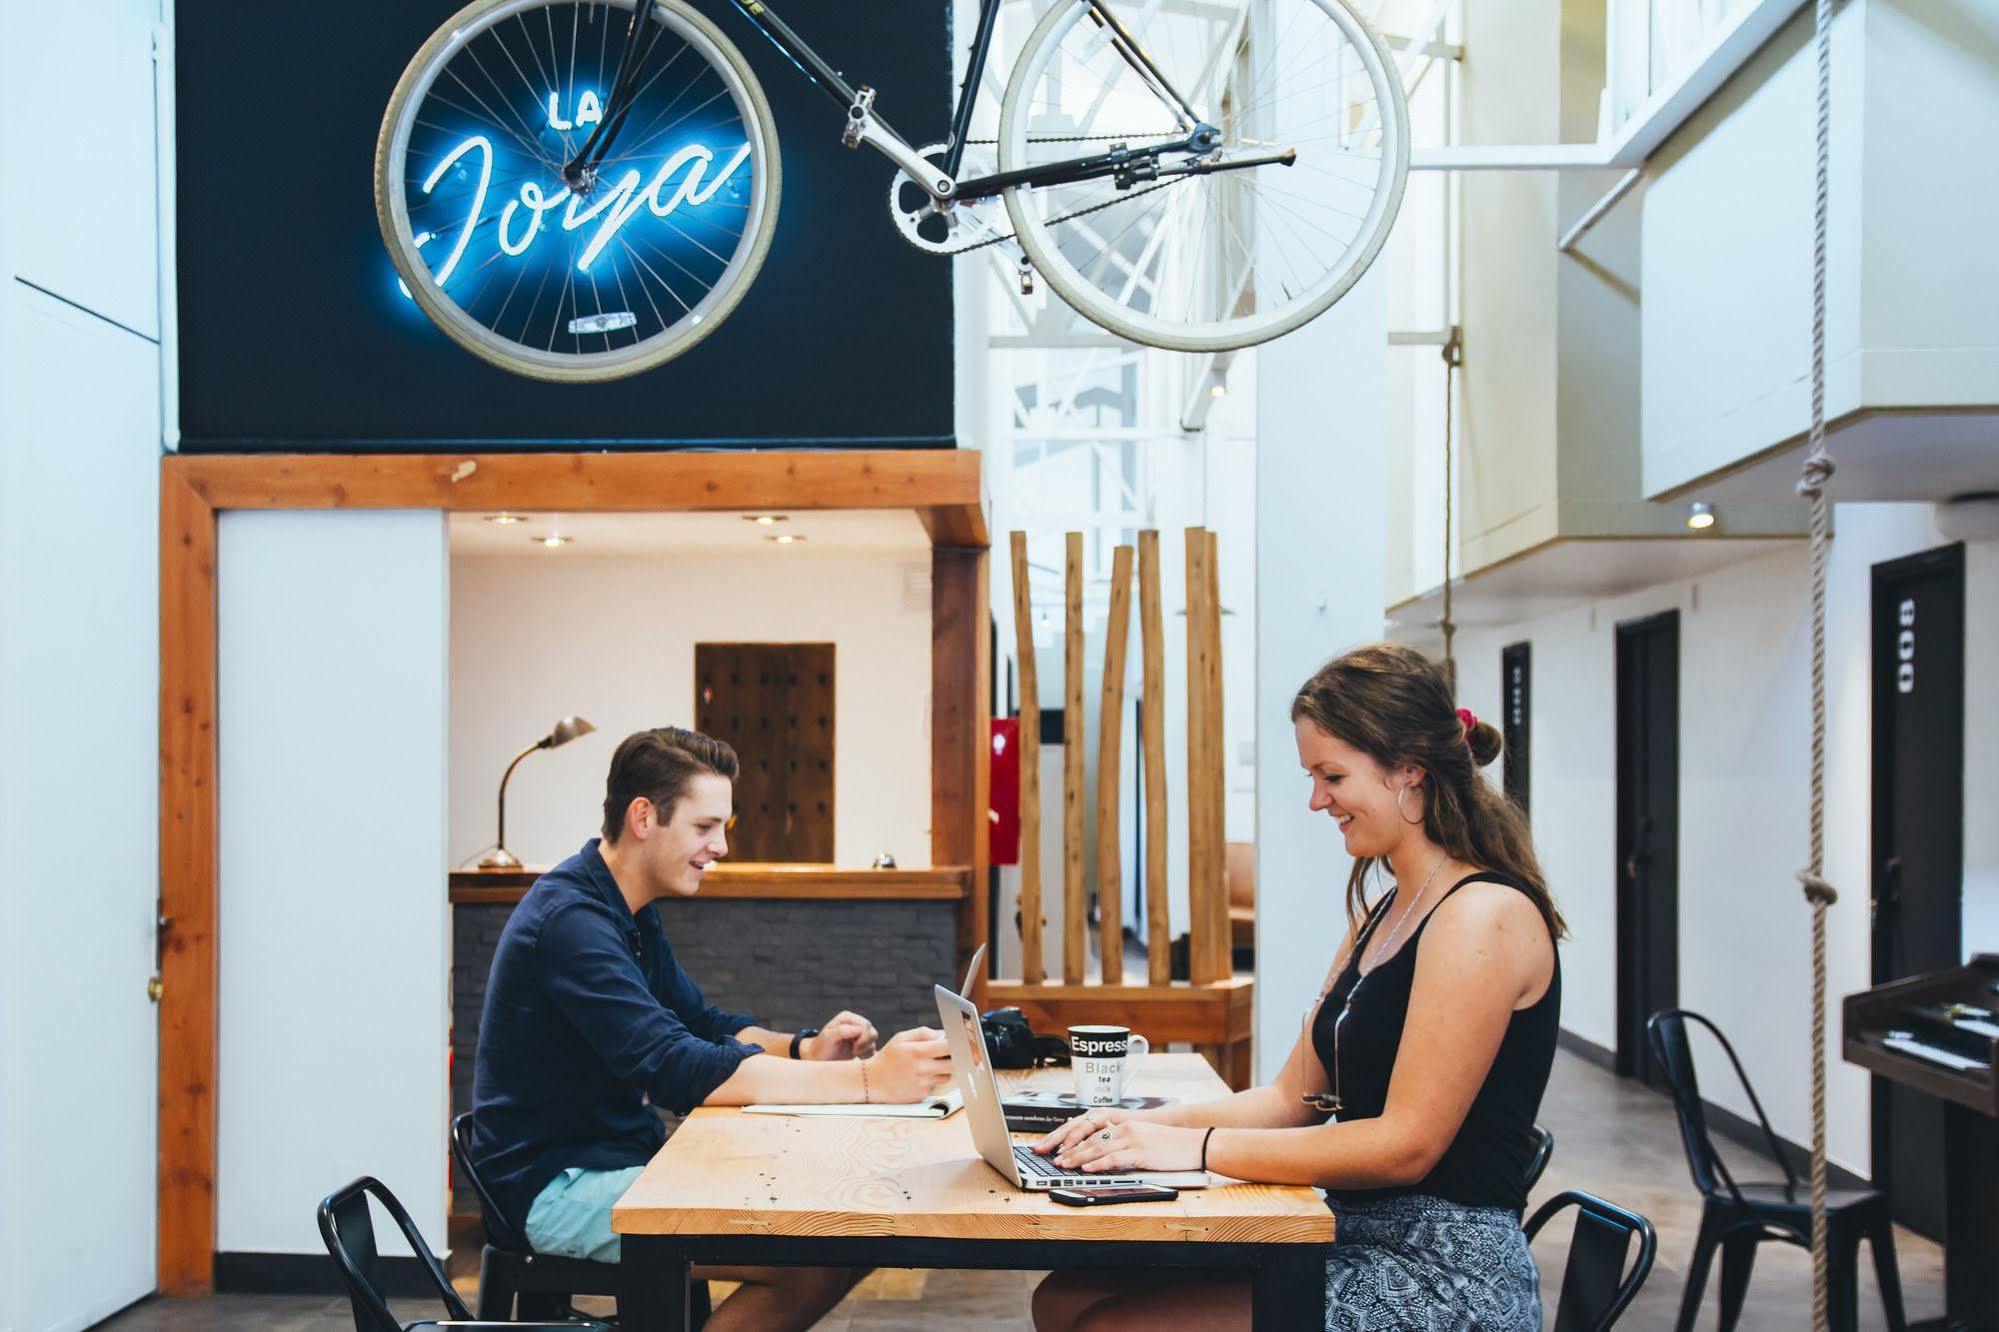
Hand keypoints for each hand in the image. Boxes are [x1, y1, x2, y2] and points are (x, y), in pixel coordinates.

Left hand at [806, 1010, 877, 1060]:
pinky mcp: (861, 1044)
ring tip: (854, 1053)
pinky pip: (873, 1047)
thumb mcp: (828, 1038)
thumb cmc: (821, 1049)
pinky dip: (867, 1054)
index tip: (854, 1048)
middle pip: (872, 1031)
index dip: (863, 1037)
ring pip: (873, 1039)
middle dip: (865, 1043)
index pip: (865, 1025)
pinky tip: (857, 1056)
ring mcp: (858, 1033)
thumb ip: (842, 1031)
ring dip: (866, 1049)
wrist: (818, 1061)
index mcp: (846, 1018)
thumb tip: (860, 1029)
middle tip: (854, 1051)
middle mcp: (854, 1023)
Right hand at [862, 1027, 952, 1102]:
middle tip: (950, 1054)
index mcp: (918, 1051)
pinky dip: (932, 1081)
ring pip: (947, 1076)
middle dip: (956, 1058)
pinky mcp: (922, 1095)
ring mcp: (923, 1084)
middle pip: (954, 1064)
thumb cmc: (888, 1057)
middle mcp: (923, 1069)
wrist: (872, 1081)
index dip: (957, 1043)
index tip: (960, 1042)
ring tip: (929, 1066)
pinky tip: (920, 1078)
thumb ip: (923, 1033)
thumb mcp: (901, 1038)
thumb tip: (942, 1034)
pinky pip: (935, 1086)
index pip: (948, 1046)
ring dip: (943, 1070)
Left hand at [1038, 1109, 1202, 1174]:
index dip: (1073, 1140)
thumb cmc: (1171, 1145)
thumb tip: (1107, 1153)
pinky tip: (1087, 1168)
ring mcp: (1132, 1140)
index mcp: (1124, 1125)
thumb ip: (1125, 1142)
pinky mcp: (1140, 1152)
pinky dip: (1098, 1164)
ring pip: (1098, 1148)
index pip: (1092, 1132)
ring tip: (1063, 1164)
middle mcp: (1125, 1129)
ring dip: (1078, 1157)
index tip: (1057, 1148)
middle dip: (1068, 1149)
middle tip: (1052, 1157)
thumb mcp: (1144, 1138)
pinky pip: (1114, 1158)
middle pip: (1090, 1139)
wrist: (1195, 1143)